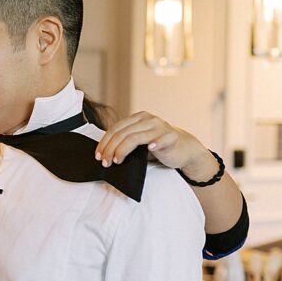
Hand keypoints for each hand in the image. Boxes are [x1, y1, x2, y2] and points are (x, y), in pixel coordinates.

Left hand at [95, 111, 212, 175]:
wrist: (183, 150)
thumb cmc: (158, 147)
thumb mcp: (139, 142)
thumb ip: (125, 142)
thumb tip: (104, 153)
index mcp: (138, 118)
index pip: (116, 128)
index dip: (105, 142)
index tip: (98, 155)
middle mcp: (148, 119)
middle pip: (122, 133)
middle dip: (110, 149)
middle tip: (105, 162)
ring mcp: (160, 127)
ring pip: (135, 137)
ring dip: (122, 151)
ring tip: (117, 161)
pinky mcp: (171, 137)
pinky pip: (161, 139)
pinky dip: (155, 143)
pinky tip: (150, 149)